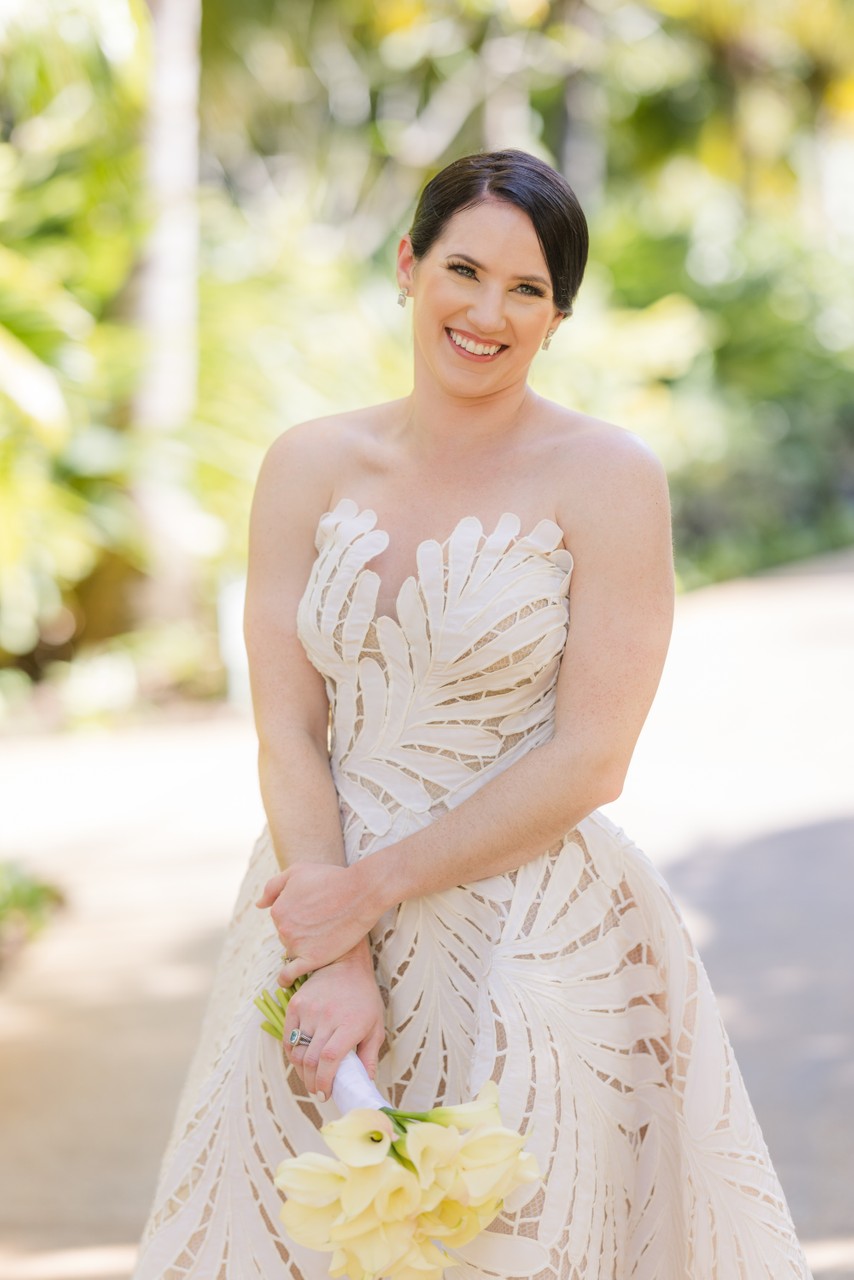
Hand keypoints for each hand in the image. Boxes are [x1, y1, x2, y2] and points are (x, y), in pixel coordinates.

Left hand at [256, 860, 382, 985]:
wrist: (360, 892)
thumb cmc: (331, 878)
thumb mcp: (297, 871)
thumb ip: (273, 887)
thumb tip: (259, 905)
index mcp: (278, 910)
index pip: (282, 919)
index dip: (298, 913)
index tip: (313, 909)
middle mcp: (284, 929)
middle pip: (287, 935)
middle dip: (300, 929)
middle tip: (321, 921)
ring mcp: (298, 945)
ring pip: (293, 951)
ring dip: (303, 946)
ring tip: (323, 936)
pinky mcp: (313, 959)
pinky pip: (291, 974)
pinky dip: (286, 979)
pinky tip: (286, 981)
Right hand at [281, 942, 385, 1101]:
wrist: (347, 965)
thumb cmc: (365, 998)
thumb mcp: (375, 1026)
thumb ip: (369, 1056)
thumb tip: (367, 1084)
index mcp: (349, 1024)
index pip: (329, 1059)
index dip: (324, 1081)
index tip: (325, 1094)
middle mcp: (327, 1016)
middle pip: (311, 1059)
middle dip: (312, 1082)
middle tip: (318, 1091)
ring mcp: (309, 1009)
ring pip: (297, 1051)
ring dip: (301, 1071)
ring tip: (310, 1077)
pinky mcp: (296, 1004)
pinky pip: (288, 1037)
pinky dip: (292, 1054)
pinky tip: (300, 1061)